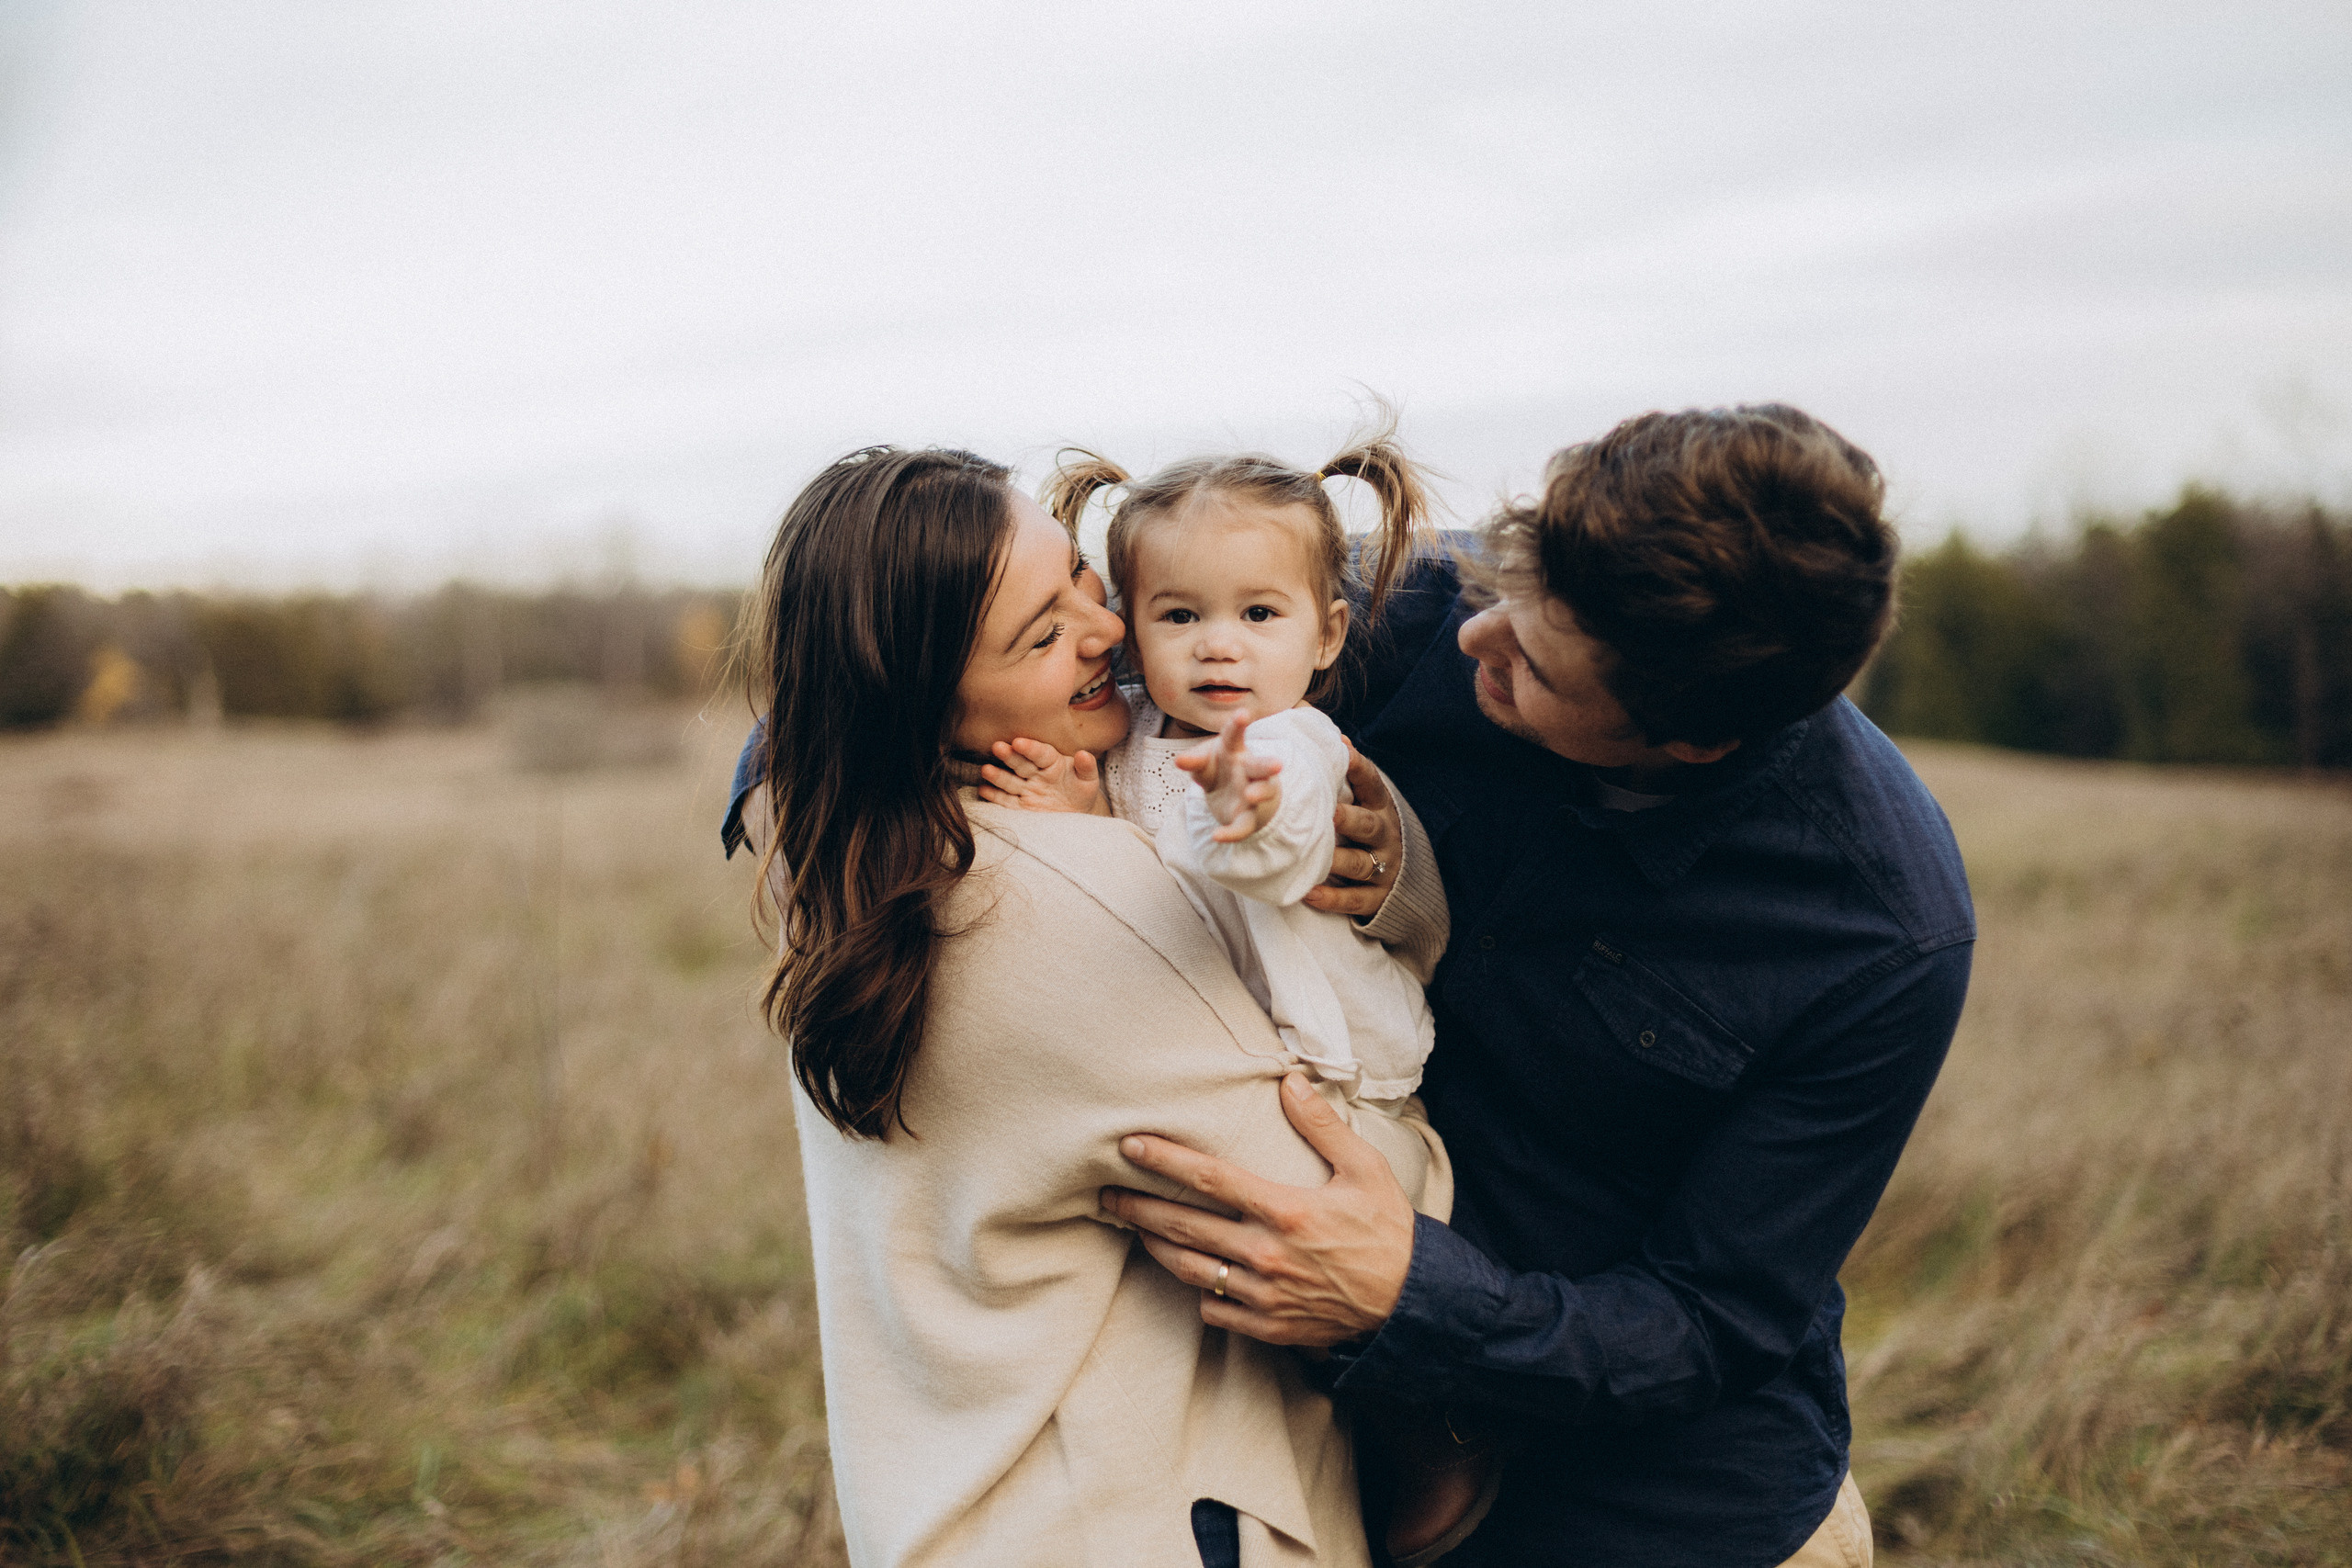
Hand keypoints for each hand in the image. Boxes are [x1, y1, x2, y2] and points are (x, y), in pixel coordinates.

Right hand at [977, 737, 1103, 814]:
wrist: (1075, 815)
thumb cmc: (1081, 792)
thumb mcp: (1088, 781)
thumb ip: (1086, 767)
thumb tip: (1084, 754)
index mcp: (1052, 763)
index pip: (1041, 753)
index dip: (1030, 748)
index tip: (1019, 742)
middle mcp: (1035, 774)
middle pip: (1021, 764)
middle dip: (1009, 756)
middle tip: (998, 746)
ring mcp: (1026, 790)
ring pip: (1010, 781)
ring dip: (997, 775)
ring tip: (986, 770)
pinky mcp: (1020, 807)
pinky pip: (1005, 801)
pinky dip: (994, 796)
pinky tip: (983, 790)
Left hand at [1100, 1073, 1417, 1346]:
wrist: (1413, 1304)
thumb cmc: (1388, 1230)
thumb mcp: (1364, 1169)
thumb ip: (1321, 1125)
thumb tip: (1289, 1081)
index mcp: (1287, 1211)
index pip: (1210, 1179)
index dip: (1164, 1160)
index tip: (1129, 1147)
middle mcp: (1268, 1255)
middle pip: (1184, 1227)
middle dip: (1138, 1209)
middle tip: (1104, 1197)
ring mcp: (1265, 1296)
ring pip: (1190, 1270)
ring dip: (1157, 1248)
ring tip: (1135, 1230)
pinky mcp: (1269, 1327)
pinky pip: (1215, 1310)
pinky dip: (1198, 1292)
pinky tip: (1190, 1274)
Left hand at [1175, 712, 1283, 842]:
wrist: (1235, 800)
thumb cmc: (1220, 772)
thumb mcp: (1205, 765)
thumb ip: (1194, 761)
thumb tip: (1179, 760)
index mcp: (1235, 751)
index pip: (1235, 737)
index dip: (1237, 726)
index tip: (1242, 715)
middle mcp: (1249, 770)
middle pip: (1260, 765)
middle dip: (1267, 764)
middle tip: (1277, 765)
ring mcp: (1253, 794)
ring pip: (1262, 792)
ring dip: (1259, 793)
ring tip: (1251, 795)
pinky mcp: (1248, 818)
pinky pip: (1243, 826)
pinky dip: (1231, 833)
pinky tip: (1217, 836)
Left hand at [1302, 741, 1400, 916]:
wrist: (1405, 881)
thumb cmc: (1369, 831)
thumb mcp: (1365, 802)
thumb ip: (1344, 775)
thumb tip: (1323, 729)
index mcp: (1380, 807)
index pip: (1372, 783)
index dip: (1359, 767)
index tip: (1342, 749)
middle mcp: (1386, 836)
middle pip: (1368, 825)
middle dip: (1350, 819)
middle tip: (1330, 814)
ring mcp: (1384, 868)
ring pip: (1360, 863)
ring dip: (1338, 860)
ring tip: (1317, 857)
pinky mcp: (1377, 899)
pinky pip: (1354, 899)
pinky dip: (1332, 899)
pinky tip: (1309, 893)